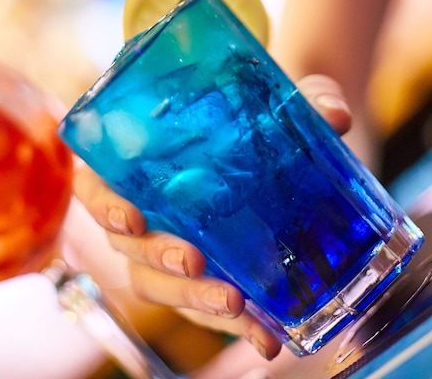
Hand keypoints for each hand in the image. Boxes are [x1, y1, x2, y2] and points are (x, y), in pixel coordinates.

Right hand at [72, 74, 351, 359]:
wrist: (281, 133)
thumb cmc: (255, 108)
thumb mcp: (281, 94)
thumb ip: (307, 97)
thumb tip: (336, 114)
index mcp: (136, 158)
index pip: (96, 185)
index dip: (103, 205)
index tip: (131, 216)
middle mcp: (142, 208)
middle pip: (129, 248)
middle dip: (158, 259)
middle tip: (193, 260)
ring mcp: (170, 247)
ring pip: (161, 285)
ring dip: (193, 300)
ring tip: (235, 306)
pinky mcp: (206, 275)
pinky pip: (207, 308)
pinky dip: (235, 327)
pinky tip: (267, 338)